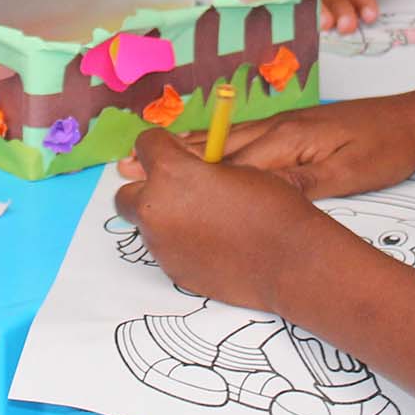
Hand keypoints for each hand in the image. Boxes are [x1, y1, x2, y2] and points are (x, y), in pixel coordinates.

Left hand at [111, 129, 336, 311]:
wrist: (289, 260)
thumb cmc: (270, 206)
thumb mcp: (234, 168)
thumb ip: (197, 165)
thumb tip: (182, 163)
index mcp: (171, 171)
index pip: (145, 144)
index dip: (164, 146)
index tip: (179, 154)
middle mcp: (155, 207)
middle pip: (126, 193)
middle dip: (147, 189)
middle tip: (178, 191)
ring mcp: (160, 243)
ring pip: (146, 224)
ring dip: (164, 218)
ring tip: (203, 221)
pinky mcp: (171, 270)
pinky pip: (165, 250)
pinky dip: (179, 244)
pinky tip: (211, 245)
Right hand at [122, 96, 414, 199]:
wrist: (413, 122)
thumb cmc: (384, 149)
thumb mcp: (348, 174)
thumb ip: (302, 183)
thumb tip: (259, 194)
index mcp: (287, 138)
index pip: (228, 159)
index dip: (186, 168)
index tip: (148, 178)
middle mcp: (277, 127)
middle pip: (215, 145)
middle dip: (171, 157)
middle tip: (125, 166)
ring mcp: (282, 125)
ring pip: (224, 140)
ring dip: (185, 150)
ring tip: (145, 157)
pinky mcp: (291, 129)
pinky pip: (242, 140)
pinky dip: (212, 148)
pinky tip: (196, 155)